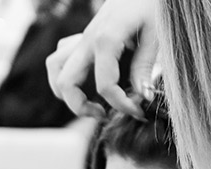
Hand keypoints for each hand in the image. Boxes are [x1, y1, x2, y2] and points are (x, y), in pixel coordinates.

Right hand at [46, 0, 157, 118]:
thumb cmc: (152, 5)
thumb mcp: (156, 35)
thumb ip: (145, 67)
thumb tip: (142, 98)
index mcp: (106, 41)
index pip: (105, 86)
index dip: (122, 106)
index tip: (139, 112)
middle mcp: (87, 41)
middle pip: (65, 82)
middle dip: (81, 107)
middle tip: (105, 115)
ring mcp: (82, 38)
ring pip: (55, 68)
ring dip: (65, 91)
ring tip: (90, 103)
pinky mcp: (83, 37)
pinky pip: (61, 55)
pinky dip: (67, 71)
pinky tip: (89, 77)